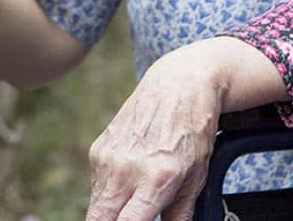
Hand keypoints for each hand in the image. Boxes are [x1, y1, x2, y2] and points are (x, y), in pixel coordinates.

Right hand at [85, 48, 225, 220]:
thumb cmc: (193, 131)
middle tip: (129, 217)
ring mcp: (108, 157)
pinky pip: (96, 184)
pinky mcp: (98, 149)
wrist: (179, 85)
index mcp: (156, 178)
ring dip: (109, 212)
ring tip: (133, 203)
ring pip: (96, 205)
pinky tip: (128, 180)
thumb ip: (179, 214)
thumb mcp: (197, 178)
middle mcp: (126, 168)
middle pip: (98, 220)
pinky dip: (108, 192)